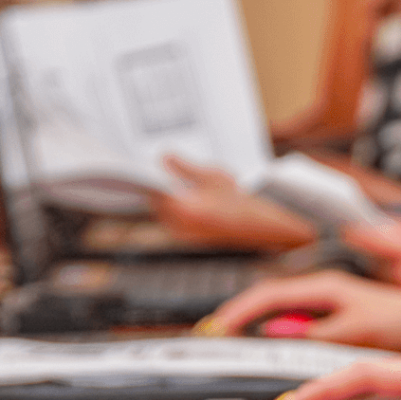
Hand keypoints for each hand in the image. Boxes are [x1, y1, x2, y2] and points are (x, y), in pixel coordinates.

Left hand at [150, 155, 315, 251]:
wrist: (262, 228)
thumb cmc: (242, 203)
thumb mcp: (213, 176)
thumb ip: (184, 166)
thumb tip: (163, 157)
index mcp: (183, 210)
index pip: (153, 192)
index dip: (147, 177)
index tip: (138, 166)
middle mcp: (181, 228)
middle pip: (156, 205)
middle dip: (156, 188)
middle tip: (156, 169)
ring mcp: (186, 237)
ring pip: (164, 215)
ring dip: (166, 199)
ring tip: (171, 181)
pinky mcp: (193, 240)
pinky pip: (175, 223)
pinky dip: (176, 209)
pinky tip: (185, 197)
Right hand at [195, 270, 400, 352]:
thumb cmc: (399, 322)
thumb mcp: (355, 331)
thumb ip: (314, 333)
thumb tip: (275, 333)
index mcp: (323, 287)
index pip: (267, 295)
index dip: (238, 311)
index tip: (216, 328)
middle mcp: (319, 290)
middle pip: (263, 299)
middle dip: (234, 315)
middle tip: (208, 334)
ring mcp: (321, 303)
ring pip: (273, 310)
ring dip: (248, 323)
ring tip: (223, 339)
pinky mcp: (326, 317)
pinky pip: (288, 321)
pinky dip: (268, 332)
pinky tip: (258, 344)